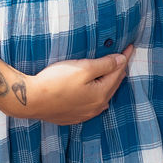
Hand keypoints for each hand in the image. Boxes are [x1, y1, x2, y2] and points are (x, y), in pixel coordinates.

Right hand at [6, 44, 134, 122]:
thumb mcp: (83, 68)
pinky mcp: (73, 116)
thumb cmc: (56, 81)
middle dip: (119, 70)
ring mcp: (84, 113)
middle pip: (113, 85)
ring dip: (108, 83)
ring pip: (103, 95)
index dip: (125, 57)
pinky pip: (92, 103)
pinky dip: (97, 93)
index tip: (131, 46)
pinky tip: (95, 90)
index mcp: (101, 94)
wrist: (32, 100)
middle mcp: (96, 107)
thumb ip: (105, 64)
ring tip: (112, 72)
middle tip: (124, 57)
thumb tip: (122, 60)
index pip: (118, 72)